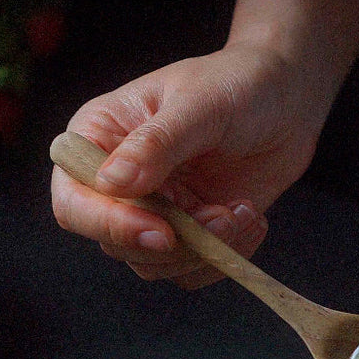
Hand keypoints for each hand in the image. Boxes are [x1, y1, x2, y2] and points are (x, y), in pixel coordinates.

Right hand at [51, 45, 322, 287]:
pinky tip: (250, 219)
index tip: (160, 231)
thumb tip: (110, 183)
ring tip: (242, 211)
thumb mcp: (198, 105)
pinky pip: (192, 272)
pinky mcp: (188, 235)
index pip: (73, 201)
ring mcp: (154, 213)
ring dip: (204, 251)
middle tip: (222, 216)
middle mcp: (119, 184)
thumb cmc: (236, 86)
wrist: (285, 102)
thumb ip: (156, 144)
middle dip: (173, 244)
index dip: (107, 225)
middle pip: (115, 244)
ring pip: (154, 266)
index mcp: (100, 139)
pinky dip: (225, 257)